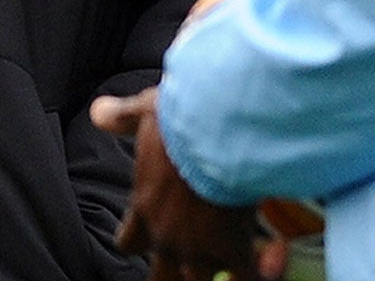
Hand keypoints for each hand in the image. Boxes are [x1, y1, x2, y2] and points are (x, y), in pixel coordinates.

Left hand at [90, 87, 290, 280]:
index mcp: (146, 207)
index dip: (138, 239)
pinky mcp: (233, 250)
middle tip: (187, 264)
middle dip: (173, 274)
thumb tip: (100, 112)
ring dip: (217, 272)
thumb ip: (124, 117)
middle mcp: (168, 236)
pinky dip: (262, 270)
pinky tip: (274, 254)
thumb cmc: (182, 118)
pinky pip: (248, 277)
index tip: (149, 231)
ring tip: (232, 261)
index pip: (129, 242)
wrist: (220, 129)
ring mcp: (200, 249)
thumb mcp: (147, 111)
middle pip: (162, 278)